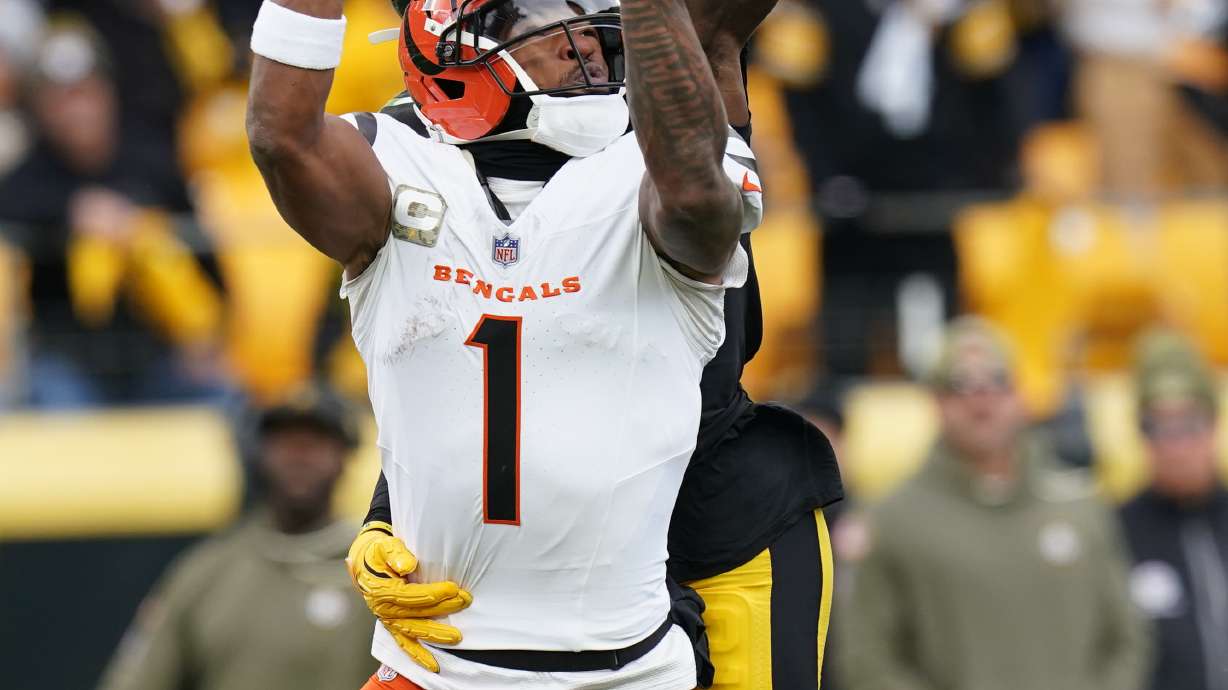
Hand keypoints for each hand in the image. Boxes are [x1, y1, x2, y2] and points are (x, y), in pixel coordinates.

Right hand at [346, 522, 472, 671]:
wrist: (365, 562)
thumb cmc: (378, 553)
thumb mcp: (385, 546)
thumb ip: (396, 554)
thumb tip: (408, 565)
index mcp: (381, 591)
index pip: (411, 595)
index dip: (433, 593)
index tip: (453, 589)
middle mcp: (384, 609)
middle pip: (417, 613)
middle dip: (443, 609)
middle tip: (464, 601)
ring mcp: (389, 621)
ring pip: (414, 631)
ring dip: (436, 634)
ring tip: (456, 636)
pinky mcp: (394, 626)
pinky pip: (406, 644)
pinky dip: (419, 655)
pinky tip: (433, 665)